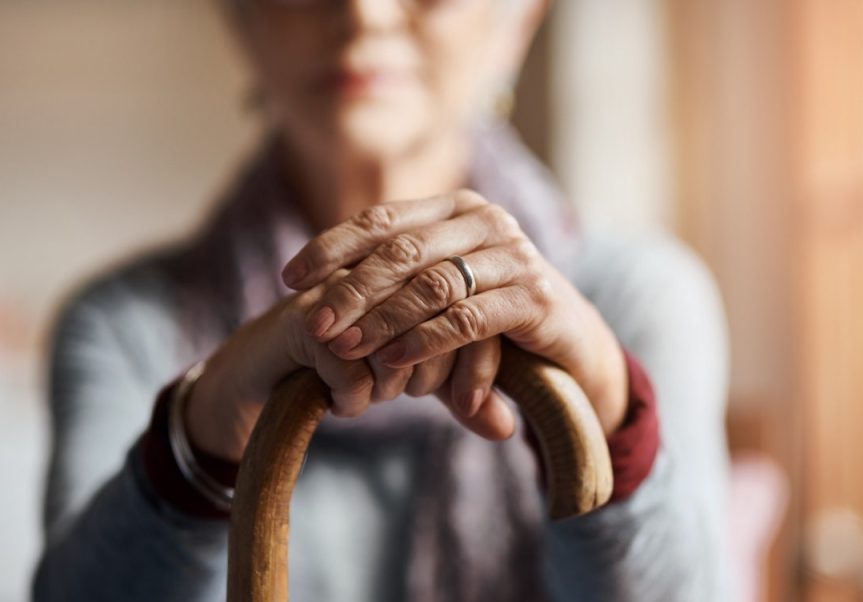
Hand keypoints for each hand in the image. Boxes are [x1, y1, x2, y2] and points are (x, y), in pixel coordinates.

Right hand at [183, 269, 512, 462]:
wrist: (263, 375)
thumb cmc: (349, 368)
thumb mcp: (418, 380)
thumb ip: (465, 396)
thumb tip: (508, 429)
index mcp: (417, 268)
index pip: (474, 308)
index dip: (478, 363)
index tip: (464, 402)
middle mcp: (382, 269)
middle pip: (441, 324)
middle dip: (433, 377)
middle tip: (407, 395)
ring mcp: (342, 289)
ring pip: (398, 347)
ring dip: (391, 386)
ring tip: (374, 397)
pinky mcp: (305, 320)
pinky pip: (352, 369)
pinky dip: (353, 399)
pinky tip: (344, 404)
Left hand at [281, 190, 629, 435]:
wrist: (572, 347)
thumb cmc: (493, 318)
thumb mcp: (440, 293)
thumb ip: (393, 284)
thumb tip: (311, 292)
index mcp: (457, 209)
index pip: (383, 219)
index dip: (332, 246)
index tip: (290, 278)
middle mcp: (486, 221)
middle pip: (402, 251)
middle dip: (350, 289)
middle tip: (313, 323)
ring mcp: (514, 255)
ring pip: (432, 284)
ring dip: (382, 319)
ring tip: (345, 347)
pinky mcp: (534, 297)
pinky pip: (467, 318)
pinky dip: (425, 340)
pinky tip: (392, 360)